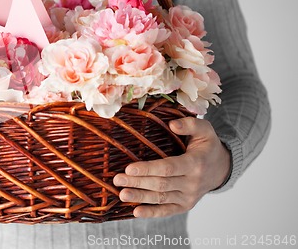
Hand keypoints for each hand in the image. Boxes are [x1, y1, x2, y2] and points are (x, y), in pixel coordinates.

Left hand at [113, 117, 230, 217]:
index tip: (129, 168)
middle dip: (138, 182)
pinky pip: (167, 211)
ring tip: (122, 194)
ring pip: (161, 198)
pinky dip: (151, 213)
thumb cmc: (207, 146)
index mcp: (195, 163)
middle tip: (117, 179)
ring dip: (140, 197)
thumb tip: (172, 124)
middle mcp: (192, 183)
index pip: (168, 168)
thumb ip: (189, 124)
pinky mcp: (185, 205)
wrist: (221, 168)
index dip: (148, 169)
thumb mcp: (204, 129)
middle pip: (161, 184)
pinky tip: (136, 212)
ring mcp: (189, 197)